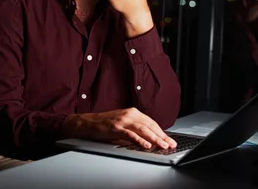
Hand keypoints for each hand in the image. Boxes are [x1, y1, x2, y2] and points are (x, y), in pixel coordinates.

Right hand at [61, 107, 176, 149]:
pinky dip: (139, 140)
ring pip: (142, 129)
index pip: (151, 122)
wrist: (86, 123)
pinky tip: (146, 145)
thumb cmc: (104, 125)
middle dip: (161, 136)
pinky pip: (130, 134)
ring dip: (154, 139)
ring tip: (162, 145)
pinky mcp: (115, 128)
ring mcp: (122, 120)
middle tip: (170, 144)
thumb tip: (150, 139)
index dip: (161, 132)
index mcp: (132, 112)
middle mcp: (129, 114)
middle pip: (149, 126)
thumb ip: (135, 129)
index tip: (169, 140)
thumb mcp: (123, 124)